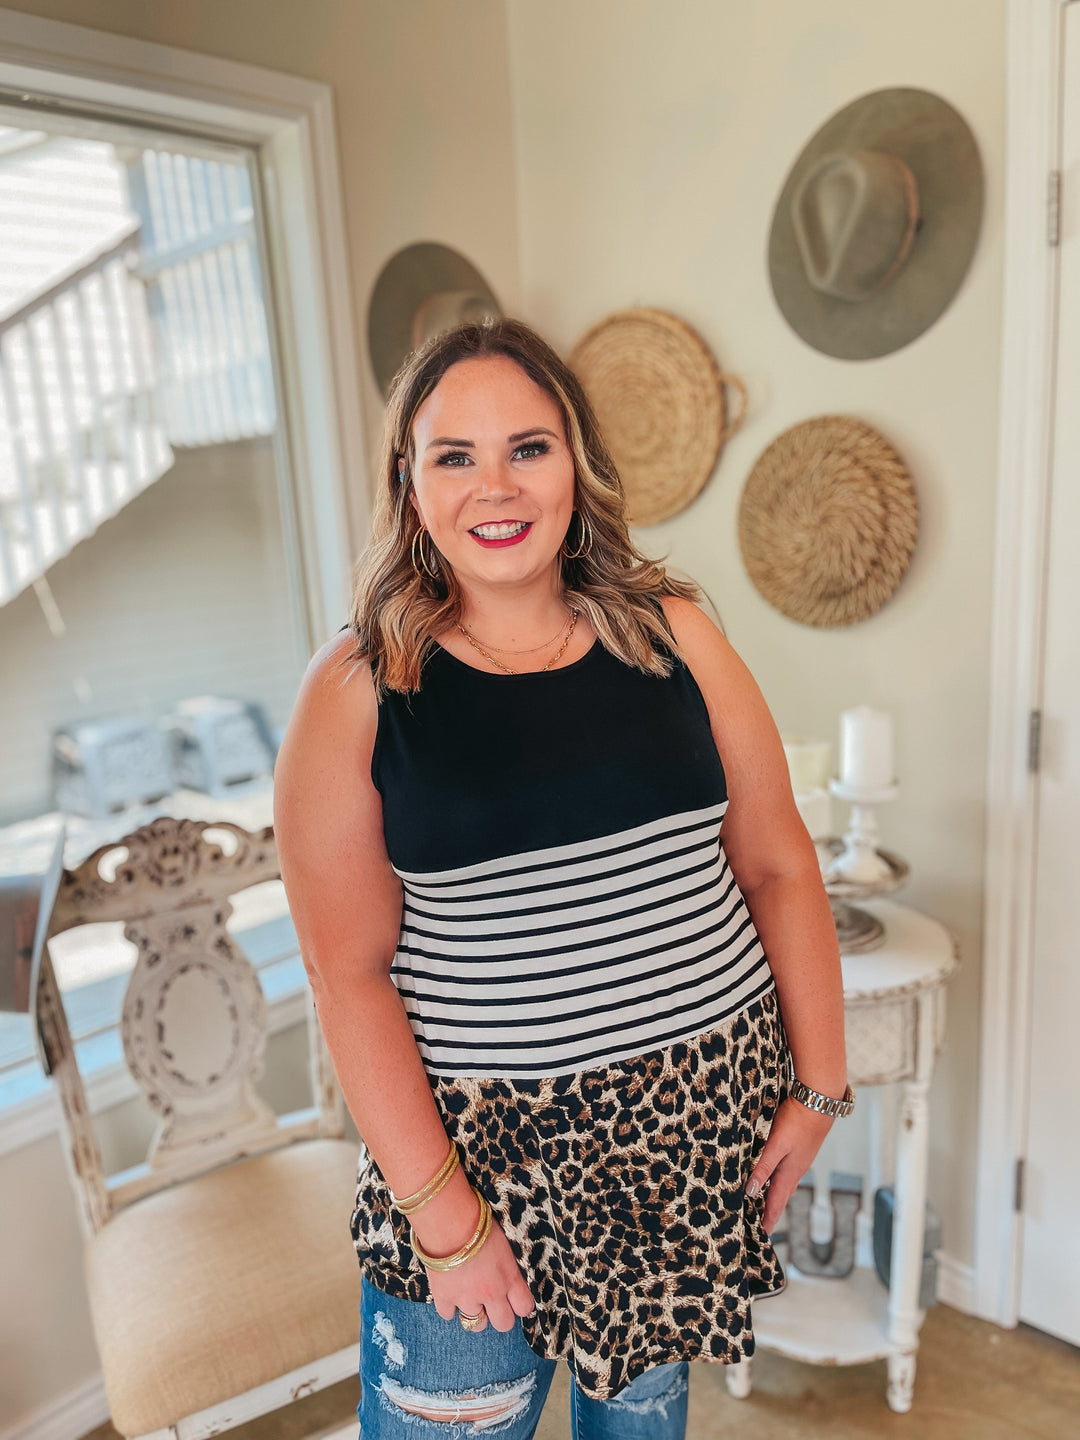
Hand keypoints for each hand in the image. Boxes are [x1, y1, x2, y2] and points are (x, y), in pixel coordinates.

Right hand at [426, 1222, 535, 1332]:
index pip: (524, 1308)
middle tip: (492, 1302)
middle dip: (499, 1315)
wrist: (448, 1218)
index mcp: (510, 1277)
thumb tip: (508, 1278)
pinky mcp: (444, 1297)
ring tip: (469, 1295)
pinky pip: (448, 1315)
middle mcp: (491, 1293)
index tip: (514, 1299)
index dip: (519, 1304)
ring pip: (476, 1324)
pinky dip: (449, 1306)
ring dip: (474, 1312)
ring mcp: (467, 1298)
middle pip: (503, 1324)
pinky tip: (450, 1291)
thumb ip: (508, 1267)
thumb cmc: (478, 1222)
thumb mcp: (504, 1243)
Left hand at [745, 1096, 834, 1232]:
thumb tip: (751, 1192)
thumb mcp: (776, 1145)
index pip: (776, 1203)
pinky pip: (785, 1171)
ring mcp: (799, 1160)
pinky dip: (776, 1179)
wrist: (820, 1102)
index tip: (762, 1236)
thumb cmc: (798, 1122)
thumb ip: (763, 1167)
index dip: (768, 1220)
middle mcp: (796, 1170)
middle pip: (780, 1196)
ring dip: (773, 1196)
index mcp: (790, 1173)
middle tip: (760, 1225)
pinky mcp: (799, 1149)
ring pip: (783, 1183)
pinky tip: (772, 1174)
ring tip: (763, 1204)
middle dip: (770, 1211)